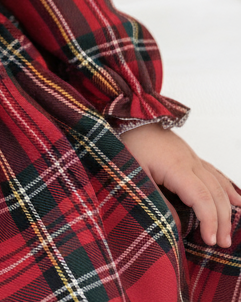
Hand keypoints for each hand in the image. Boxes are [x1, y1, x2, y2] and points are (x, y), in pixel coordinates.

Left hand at [121, 123, 240, 247]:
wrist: (130, 116)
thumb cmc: (130, 143)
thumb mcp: (137, 175)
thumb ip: (157, 201)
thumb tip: (177, 226)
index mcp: (176, 167)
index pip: (202, 198)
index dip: (210, 221)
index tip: (210, 240)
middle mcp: (190, 161)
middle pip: (215, 193)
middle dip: (222, 220)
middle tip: (222, 243)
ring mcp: (192, 157)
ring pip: (219, 184)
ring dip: (227, 208)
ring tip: (228, 230)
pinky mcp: (190, 156)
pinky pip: (215, 173)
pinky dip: (227, 188)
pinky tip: (237, 200)